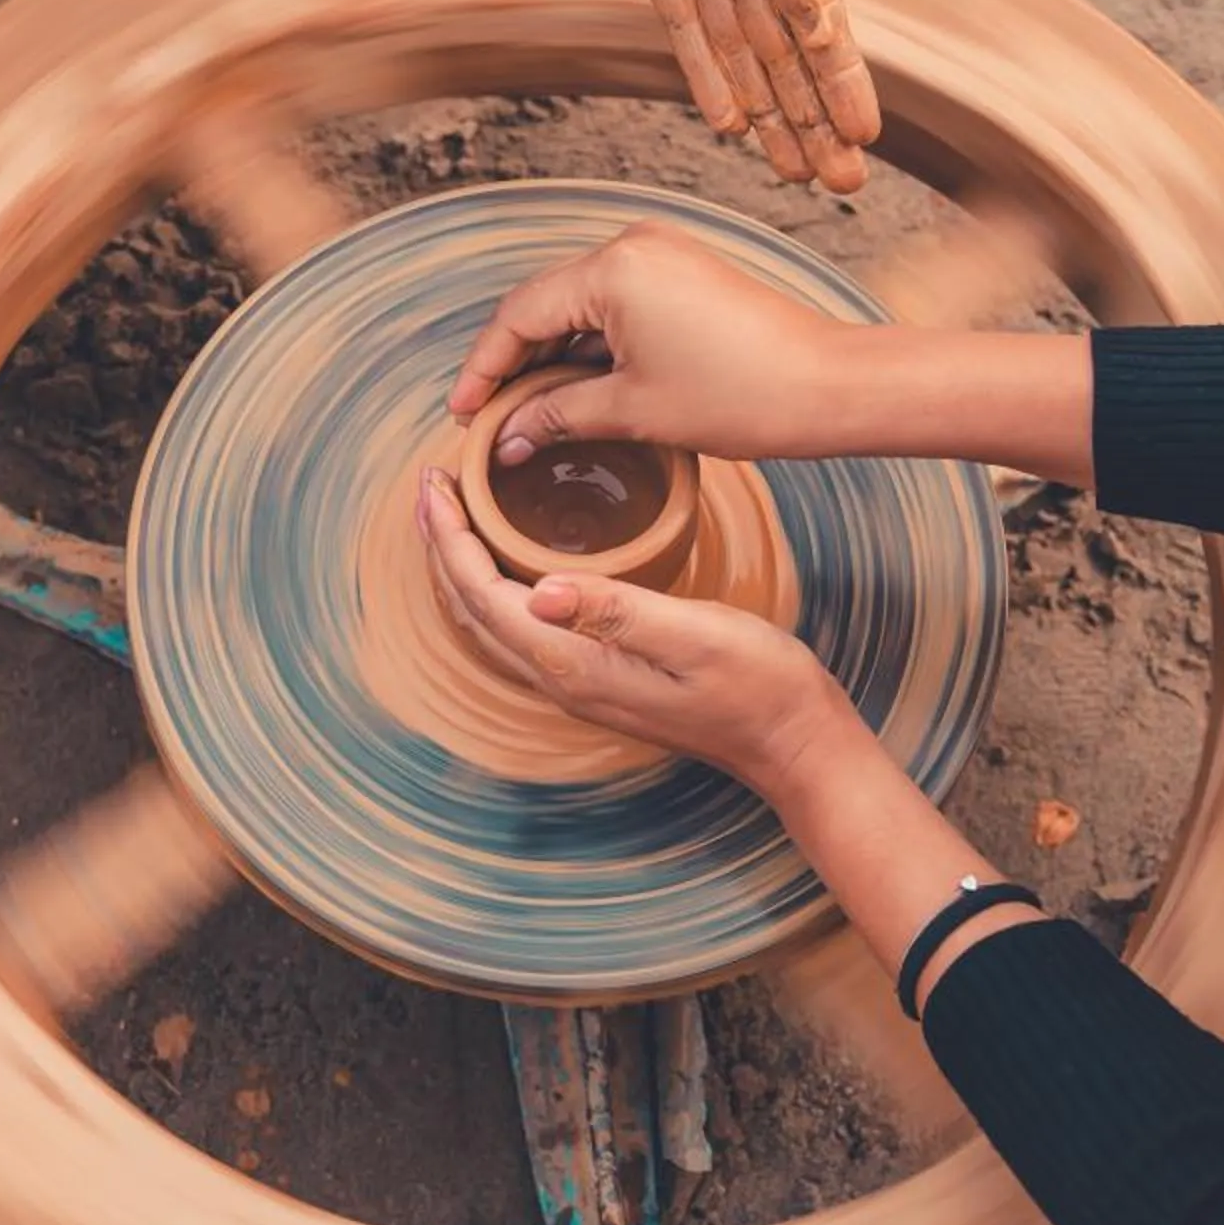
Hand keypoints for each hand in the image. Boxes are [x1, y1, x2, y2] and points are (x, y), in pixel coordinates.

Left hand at [418, 470, 846, 787]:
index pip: (484, 594)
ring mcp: (580, 685)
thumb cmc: (757, 683)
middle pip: (472, 610)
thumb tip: (537, 591)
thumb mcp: (695, 635)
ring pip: (491, 623)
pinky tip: (509, 564)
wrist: (793, 742)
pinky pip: (521, 631)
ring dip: (463, 569)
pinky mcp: (599, 680)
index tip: (434, 481)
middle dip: (443, 547)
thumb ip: (617, 611)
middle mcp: (564, 680)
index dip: (450, 537)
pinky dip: (496, 589)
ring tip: (453, 516)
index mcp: (575, 663)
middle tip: (430, 486)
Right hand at [449, 221, 855, 462]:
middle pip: (543, 301)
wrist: (829, 386)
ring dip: (551, 353)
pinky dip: (590, 342)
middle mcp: (632, 243)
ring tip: (529, 411)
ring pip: (578, 302)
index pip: (517, 315)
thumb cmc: (742, 395)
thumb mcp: (635, 411)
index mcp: (613, 268)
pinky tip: (577, 387)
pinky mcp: (683, 270)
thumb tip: (508, 437)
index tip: (464, 415)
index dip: (483, 369)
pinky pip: (614, 301)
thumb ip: (559, 415)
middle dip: (513, 362)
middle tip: (490, 419)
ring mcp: (661, 252)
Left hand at [505, 0, 880, 192]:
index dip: (838, 73)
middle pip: (785, 40)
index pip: (814, 3)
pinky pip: (681, 22)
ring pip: (740, 43)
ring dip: (768, 106)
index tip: (863, 134)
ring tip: (793, 172)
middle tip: (843, 186)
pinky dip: (706, 71)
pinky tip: (728, 121)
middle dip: (813, 112)